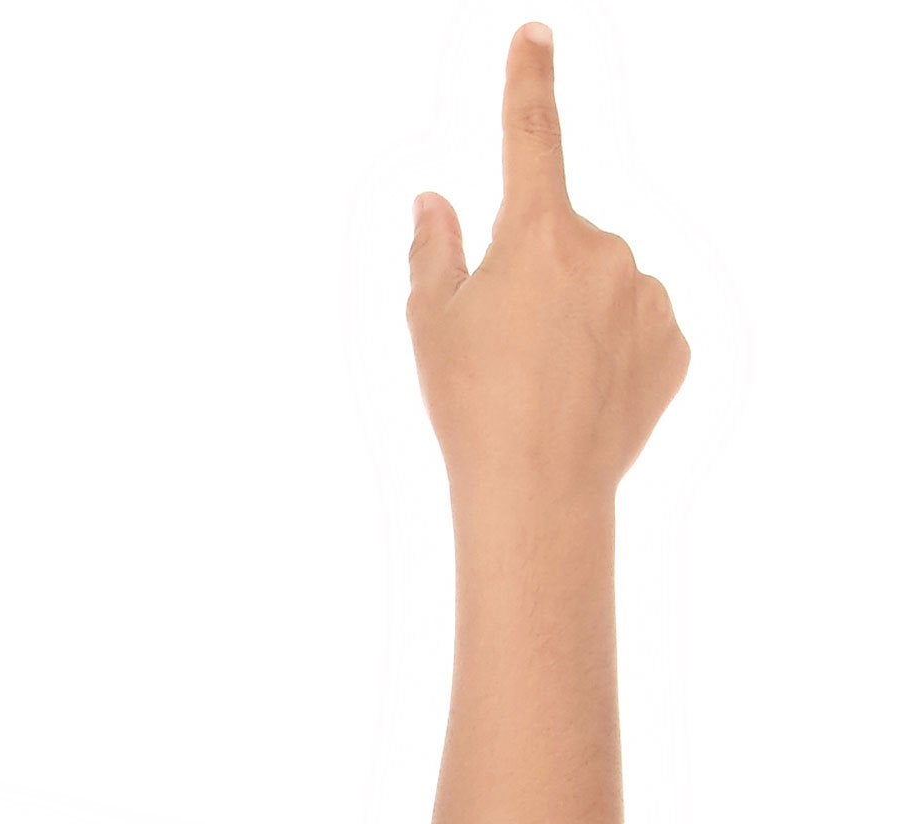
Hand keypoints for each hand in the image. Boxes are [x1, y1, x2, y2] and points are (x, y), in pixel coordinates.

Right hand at [406, 23, 689, 508]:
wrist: (539, 496)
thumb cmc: (473, 411)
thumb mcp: (430, 326)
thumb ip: (433, 251)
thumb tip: (435, 202)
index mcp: (538, 233)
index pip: (532, 134)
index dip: (530, 80)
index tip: (536, 37)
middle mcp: (604, 249)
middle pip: (563, 242)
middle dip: (537, 280)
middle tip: (507, 354)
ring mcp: (647, 295)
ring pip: (605, 286)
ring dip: (578, 319)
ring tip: (547, 387)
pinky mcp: (675, 343)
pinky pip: (638, 329)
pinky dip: (613, 353)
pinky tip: (584, 399)